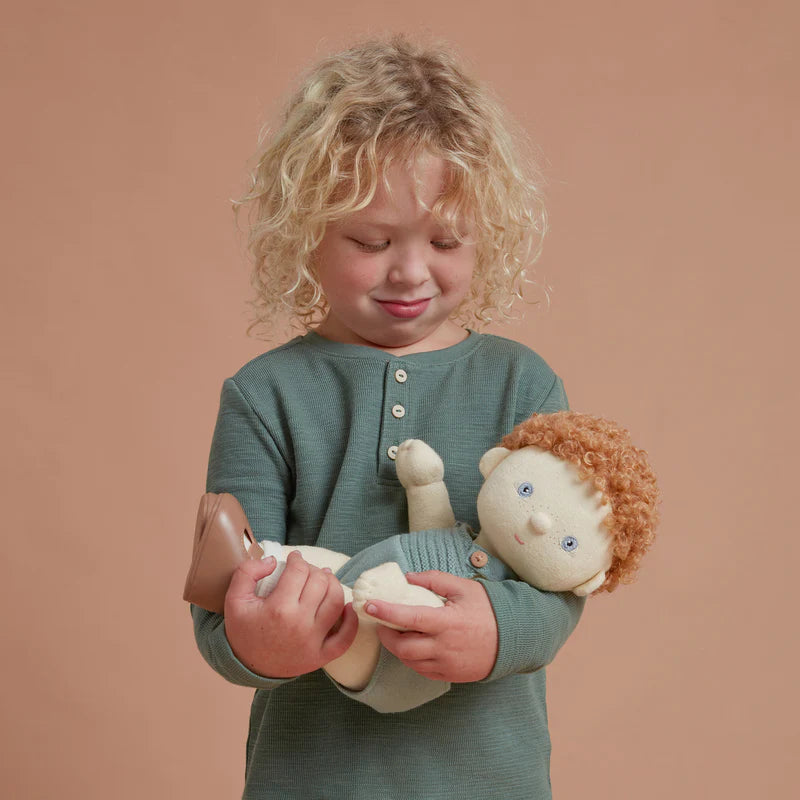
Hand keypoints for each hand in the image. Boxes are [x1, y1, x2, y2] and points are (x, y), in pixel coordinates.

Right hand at [224, 550, 358, 677]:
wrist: (246, 668)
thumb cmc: (243, 631)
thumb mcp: (234, 600)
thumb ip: (248, 572)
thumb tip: (274, 560)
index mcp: (278, 609)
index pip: (299, 571)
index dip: (297, 560)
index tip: (294, 559)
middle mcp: (299, 624)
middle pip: (319, 582)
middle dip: (314, 569)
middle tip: (306, 570)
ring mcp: (313, 642)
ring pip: (336, 601)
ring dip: (333, 584)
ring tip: (324, 580)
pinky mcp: (322, 656)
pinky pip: (346, 638)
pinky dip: (351, 620)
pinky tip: (346, 607)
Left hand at [364, 571, 497, 681]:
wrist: (515, 637)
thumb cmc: (489, 609)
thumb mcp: (463, 587)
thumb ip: (434, 580)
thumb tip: (409, 577)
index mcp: (446, 623)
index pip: (408, 618)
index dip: (386, 613)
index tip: (370, 606)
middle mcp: (444, 647)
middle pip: (403, 647)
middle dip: (386, 635)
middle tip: (382, 622)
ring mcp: (447, 664)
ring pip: (410, 661)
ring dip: (398, 648)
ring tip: (396, 633)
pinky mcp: (450, 676)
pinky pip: (423, 670)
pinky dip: (412, 659)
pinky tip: (413, 646)